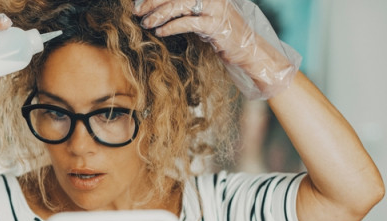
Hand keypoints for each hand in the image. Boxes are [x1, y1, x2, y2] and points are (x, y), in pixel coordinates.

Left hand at [133, 0, 299, 99]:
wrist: (249, 50)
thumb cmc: (223, 34)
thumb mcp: (204, 16)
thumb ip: (187, 9)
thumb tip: (159, 9)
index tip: (139, 2)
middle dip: (153, 2)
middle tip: (137, 12)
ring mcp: (215, 9)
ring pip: (179, 5)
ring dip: (159, 14)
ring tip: (146, 23)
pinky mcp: (216, 25)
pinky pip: (187, 22)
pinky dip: (171, 27)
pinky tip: (160, 33)